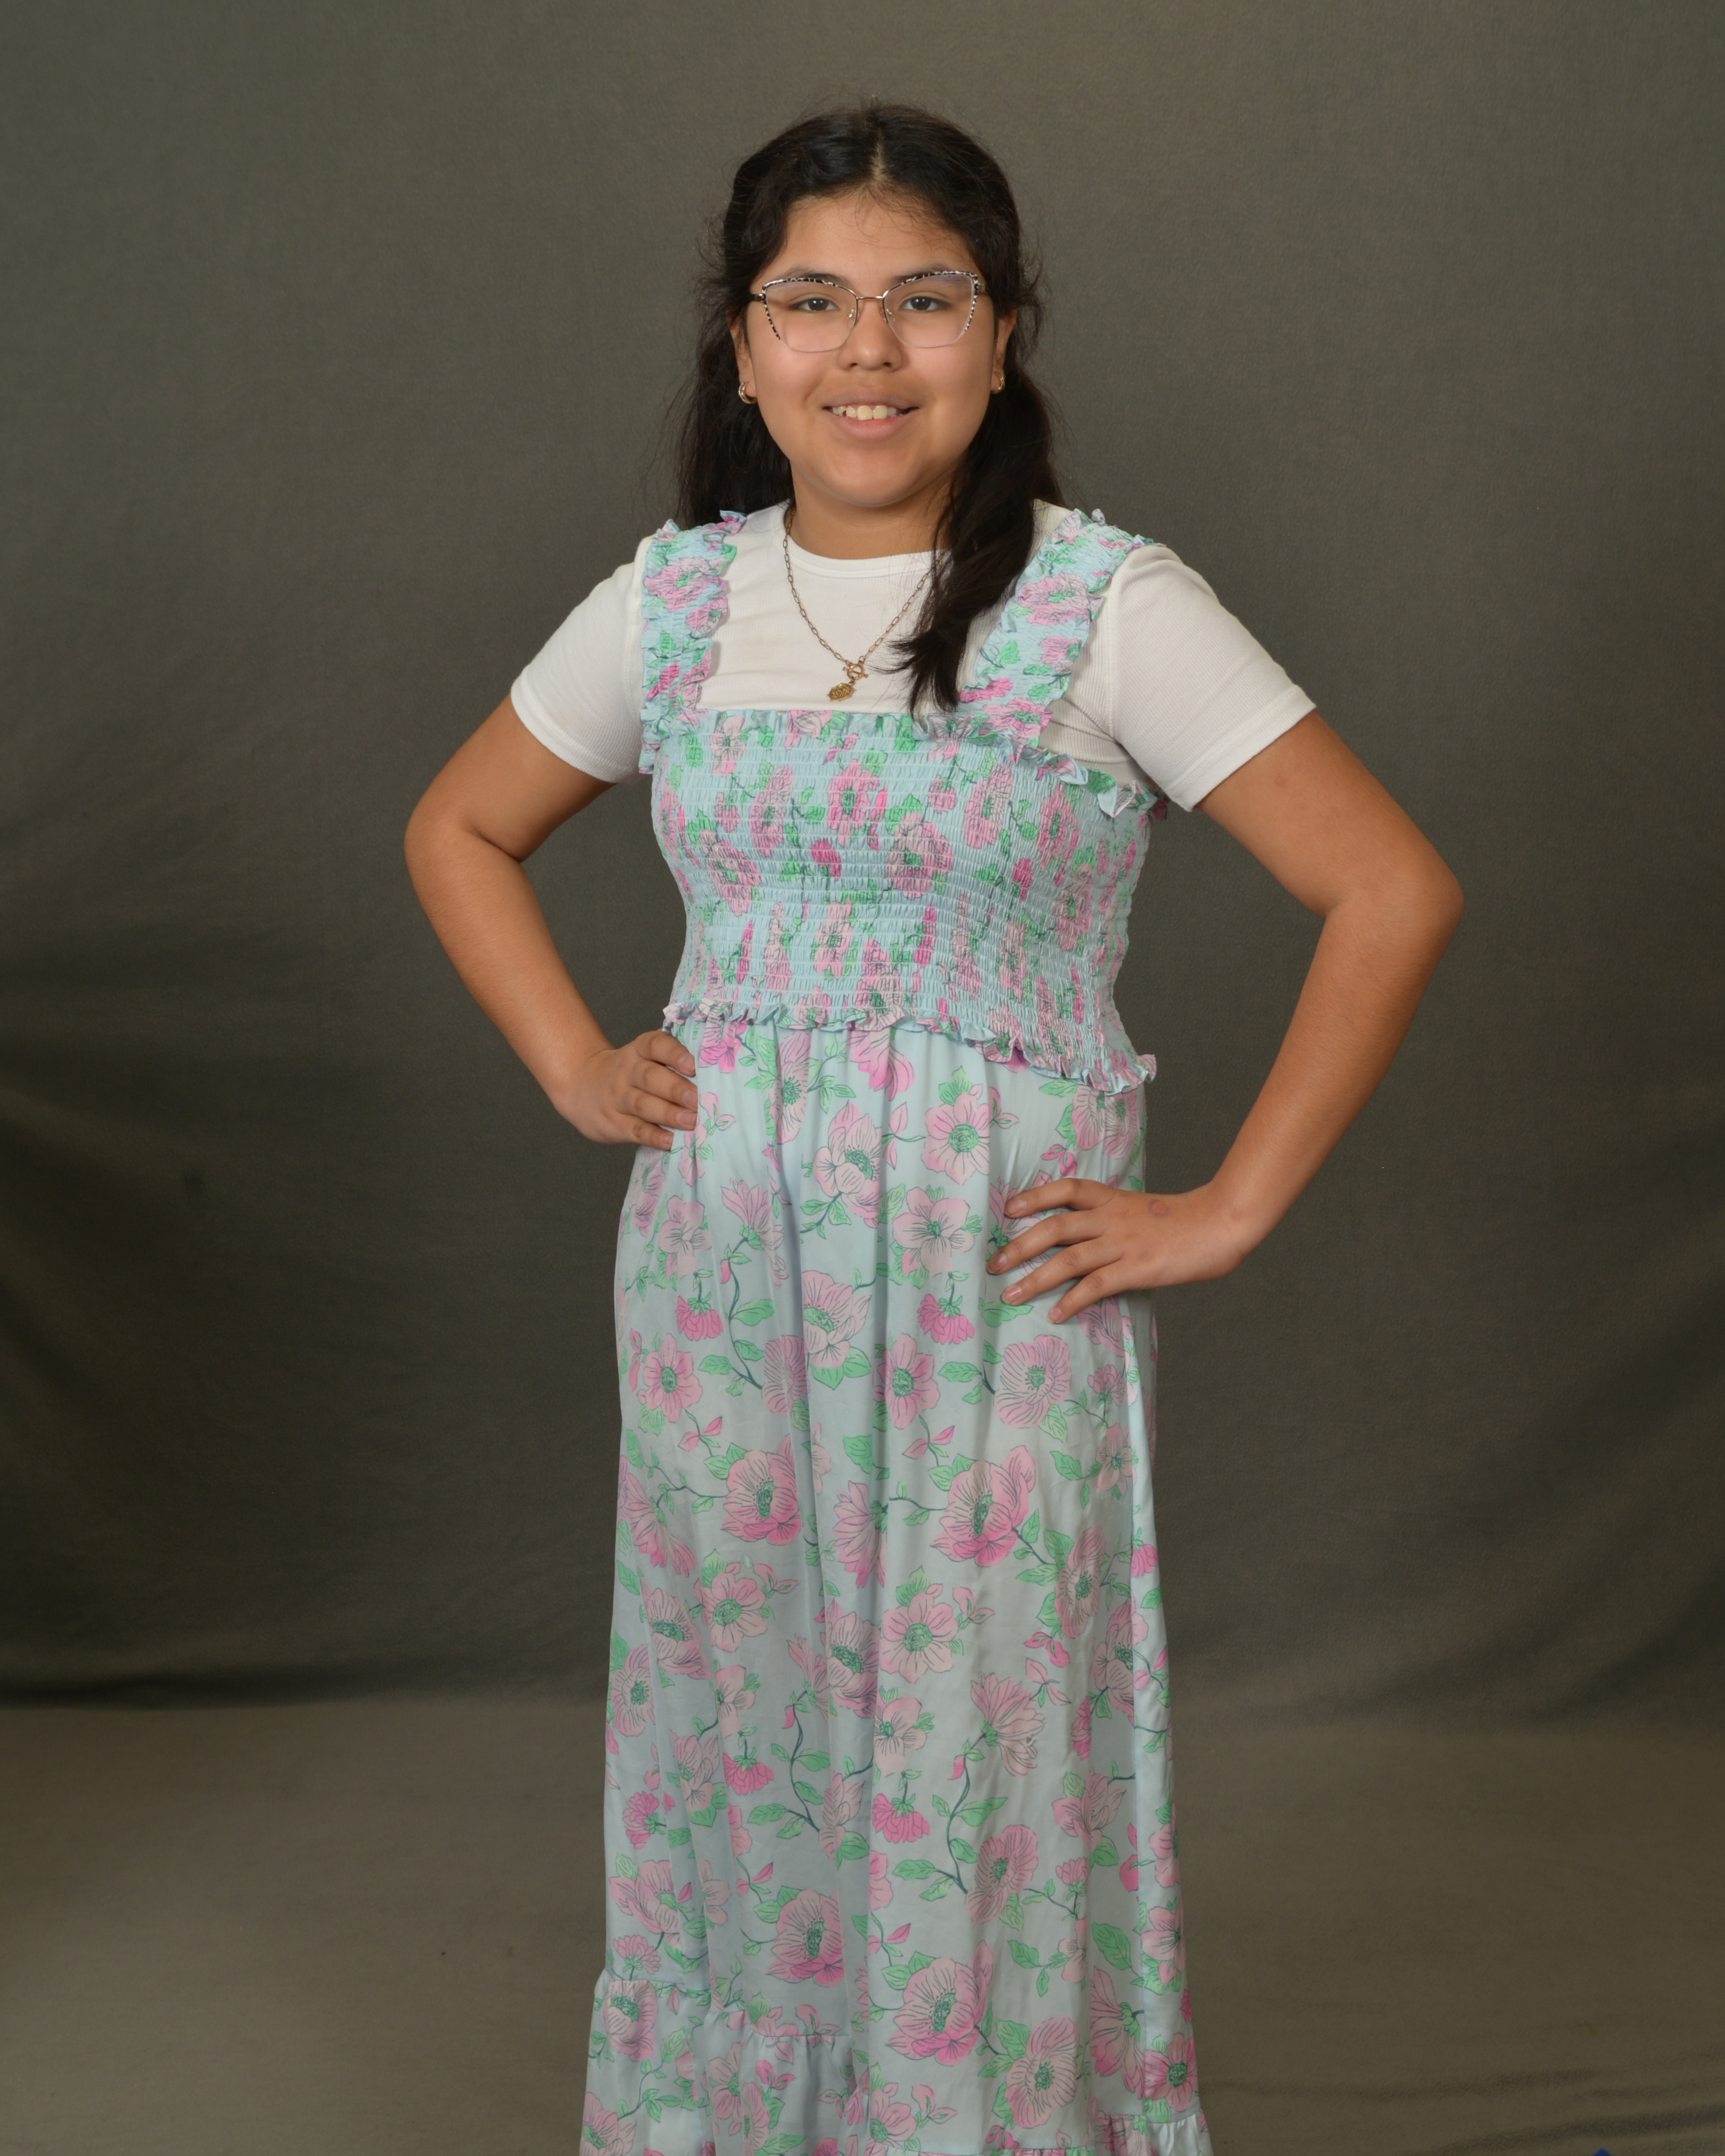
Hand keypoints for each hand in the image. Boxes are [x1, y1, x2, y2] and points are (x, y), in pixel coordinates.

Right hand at [557, 1030, 697, 1147]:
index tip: (692, 1065)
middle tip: (699, 1100)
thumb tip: (714, 1074)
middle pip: (650, 1077)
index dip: (674, 1053)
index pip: (655, 1045)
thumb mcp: (641, 1057)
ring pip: (643, 1104)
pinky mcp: (613, 1123)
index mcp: (639, 1050)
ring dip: (669, 1113)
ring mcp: (617, 1098)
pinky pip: (634, 1129)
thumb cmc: (628, 1073)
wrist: (580, 1086)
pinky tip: (671, 1140)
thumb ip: (670, 1060)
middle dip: (677, 1089)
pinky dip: (653, 1136)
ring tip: (692, 1121)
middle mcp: (626, 1071)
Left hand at [986, 1180, 1257, 1320]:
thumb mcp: (1140, 1210)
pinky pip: (1095, 1286)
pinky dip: (1071, 1300)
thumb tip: (1083, 1238)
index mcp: (1113, 1199)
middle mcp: (1111, 1218)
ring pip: (1068, 1259)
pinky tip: (1055, 1314)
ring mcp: (1123, 1244)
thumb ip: (1112, 1219)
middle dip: (1020, 1245)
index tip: (1009, 1209)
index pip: (1067, 1189)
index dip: (1035, 1196)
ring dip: (1035, 1278)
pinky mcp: (1136, 1269)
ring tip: (1010, 1294)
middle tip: (993, 1262)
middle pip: (1056, 1226)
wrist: (1220, 1224)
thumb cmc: (1183, 1221)